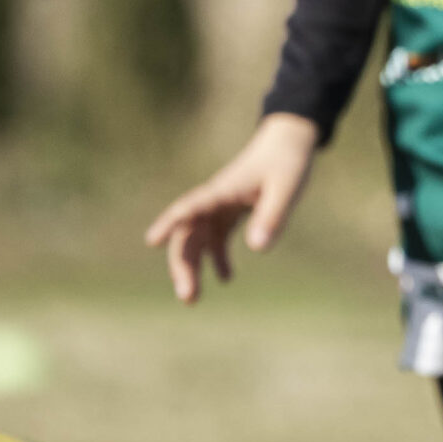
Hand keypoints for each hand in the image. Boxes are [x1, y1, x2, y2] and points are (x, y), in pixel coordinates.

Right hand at [145, 113, 318, 303]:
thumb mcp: (286, 189)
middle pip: (188, 233)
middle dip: (183, 264)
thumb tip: (256, 248)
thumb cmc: (288, 162)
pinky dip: (217, 258)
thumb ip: (272, 217)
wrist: (290, 141)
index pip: (189, 207)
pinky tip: (227, 278)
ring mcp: (220, 206)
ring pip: (197, 240)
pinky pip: (216, 238)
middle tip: (187, 296)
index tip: (152, 240)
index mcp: (222, 191)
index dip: (170, 223)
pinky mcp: (231, 211)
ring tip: (192, 300)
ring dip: (193, 267)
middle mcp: (214, 200)